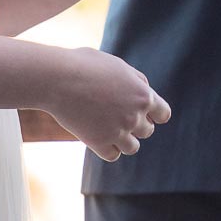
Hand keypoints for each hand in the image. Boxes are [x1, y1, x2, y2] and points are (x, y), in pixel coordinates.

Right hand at [48, 47, 172, 161]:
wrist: (57, 78)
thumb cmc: (84, 65)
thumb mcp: (117, 65)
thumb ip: (136, 81)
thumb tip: (146, 93)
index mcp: (143, 95)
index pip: (163, 114)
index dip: (155, 114)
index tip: (143, 112)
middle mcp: (134, 116)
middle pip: (147, 131)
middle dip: (136, 124)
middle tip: (116, 114)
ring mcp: (117, 132)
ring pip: (132, 147)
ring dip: (124, 139)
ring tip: (108, 128)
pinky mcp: (99, 143)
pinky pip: (113, 155)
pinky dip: (108, 148)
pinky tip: (98, 136)